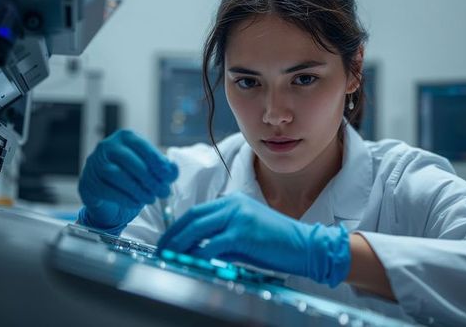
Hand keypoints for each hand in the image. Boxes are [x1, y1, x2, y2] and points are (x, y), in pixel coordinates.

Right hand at [78, 130, 177, 234]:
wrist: (105, 190)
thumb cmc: (130, 174)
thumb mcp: (149, 168)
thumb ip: (163, 168)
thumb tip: (173, 170)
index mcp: (125, 137)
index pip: (141, 146)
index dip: (156, 160)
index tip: (168, 175)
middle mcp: (107, 146)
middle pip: (129, 160)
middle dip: (149, 178)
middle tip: (163, 192)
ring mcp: (95, 164)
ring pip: (117, 175)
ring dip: (137, 189)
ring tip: (151, 199)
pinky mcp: (89, 182)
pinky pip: (107, 190)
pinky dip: (125, 198)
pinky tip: (136, 203)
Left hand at [158, 192, 350, 286]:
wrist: (305, 246)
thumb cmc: (277, 243)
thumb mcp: (246, 234)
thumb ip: (222, 237)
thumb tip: (198, 250)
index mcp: (233, 201)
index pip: (196, 213)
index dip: (178, 227)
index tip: (167, 241)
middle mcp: (232, 204)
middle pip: (192, 218)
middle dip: (172, 235)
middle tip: (160, 250)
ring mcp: (237, 217)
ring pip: (197, 229)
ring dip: (179, 245)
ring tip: (168, 257)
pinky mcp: (242, 233)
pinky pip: (210, 246)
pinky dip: (197, 255)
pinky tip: (190, 263)